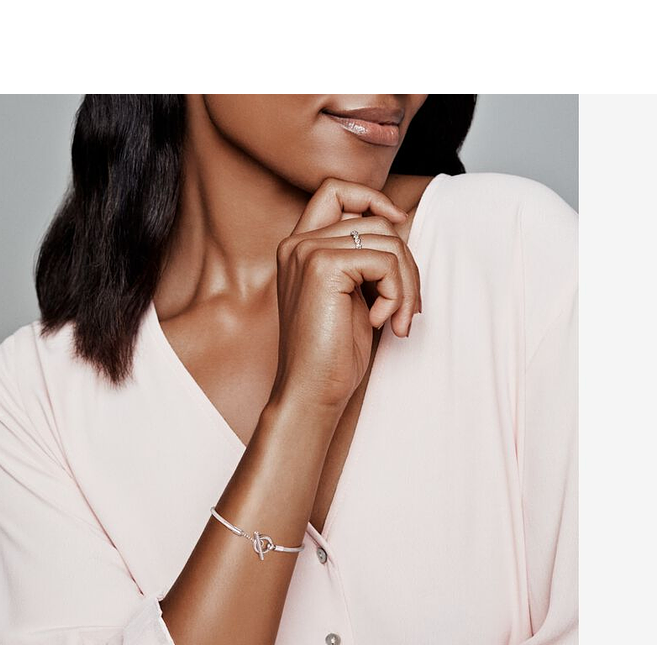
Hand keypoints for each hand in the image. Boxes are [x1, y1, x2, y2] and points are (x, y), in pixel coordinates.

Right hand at [270, 177, 421, 412]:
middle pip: (375, 220)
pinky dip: (396, 295)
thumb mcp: (352, 296)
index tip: (398, 225)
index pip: (336, 191)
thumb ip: (363, 260)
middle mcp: (298, 243)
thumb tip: (401, 229)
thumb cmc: (332, 355)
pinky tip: (381, 323)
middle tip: (407, 309)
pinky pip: (385, 262)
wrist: (311, 391)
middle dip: (405, 264)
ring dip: (406, 284)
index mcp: (299, 249)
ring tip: (397, 321)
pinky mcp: (323, 266)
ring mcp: (307, 252)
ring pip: (387, 240)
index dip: (372, 198)